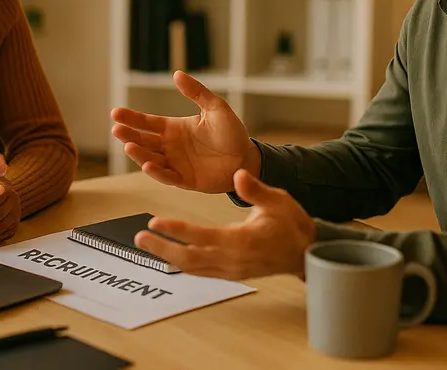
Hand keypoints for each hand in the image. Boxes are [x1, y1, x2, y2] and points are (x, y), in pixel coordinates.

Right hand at [110, 70, 258, 192]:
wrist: (247, 157)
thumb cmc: (232, 132)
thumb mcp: (215, 107)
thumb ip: (197, 92)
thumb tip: (177, 74)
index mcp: (174, 128)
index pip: (147, 123)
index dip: (131, 118)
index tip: (116, 113)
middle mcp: (170, 146)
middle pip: (143, 141)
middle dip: (129, 135)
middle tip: (117, 129)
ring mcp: (176, 164)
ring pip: (150, 159)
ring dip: (139, 154)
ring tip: (129, 146)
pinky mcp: (185, 180)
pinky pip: (167, 177)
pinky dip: (157, 172)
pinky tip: (148, 166)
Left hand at [134, 169, 316, 279]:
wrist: (307, 253)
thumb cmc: (292, 225)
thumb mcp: (278, 201)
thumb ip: (255, 189)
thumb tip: (238, 174)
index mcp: (241, 240)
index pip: (201, 236)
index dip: (176, 230)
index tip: (154, 222)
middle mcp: (232, 259)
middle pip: (190, 258)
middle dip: (162, 248)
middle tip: (139, 239)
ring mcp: (231, 270)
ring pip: (193, 268)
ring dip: (168, 257)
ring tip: (146, 246)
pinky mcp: (232, 274)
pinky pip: (202, 272)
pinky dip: (183, 265)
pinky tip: (169, 257)